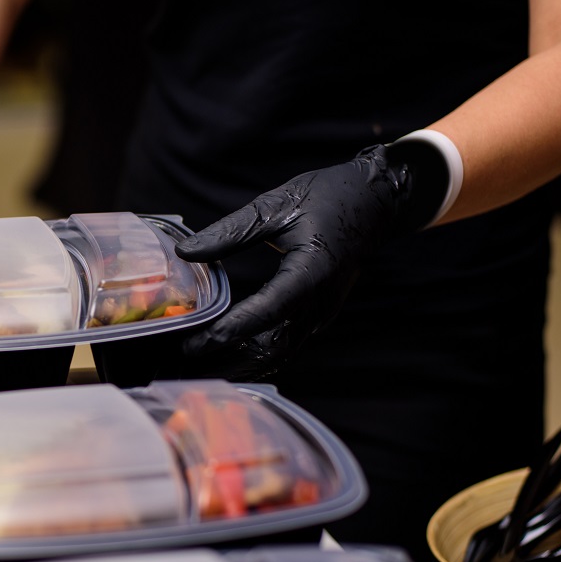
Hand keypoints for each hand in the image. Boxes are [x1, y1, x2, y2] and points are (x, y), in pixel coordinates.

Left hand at [173, 142, 446, 378]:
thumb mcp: (276, 205)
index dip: (229, 331)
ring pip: (278, 352)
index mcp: (312, 273)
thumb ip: (230, 231)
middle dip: (227, 359)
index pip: (266, 312)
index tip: (194, 343)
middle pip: (270, 347)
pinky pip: (285, 343)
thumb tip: (184, 251)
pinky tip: (225, 354)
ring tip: (198, 365)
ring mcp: (321, 313)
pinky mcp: (317, 315)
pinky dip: (255, 352)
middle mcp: (320, 302)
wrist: (375, 203)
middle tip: (185, 363)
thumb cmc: (330, 197)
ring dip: (239, 361)